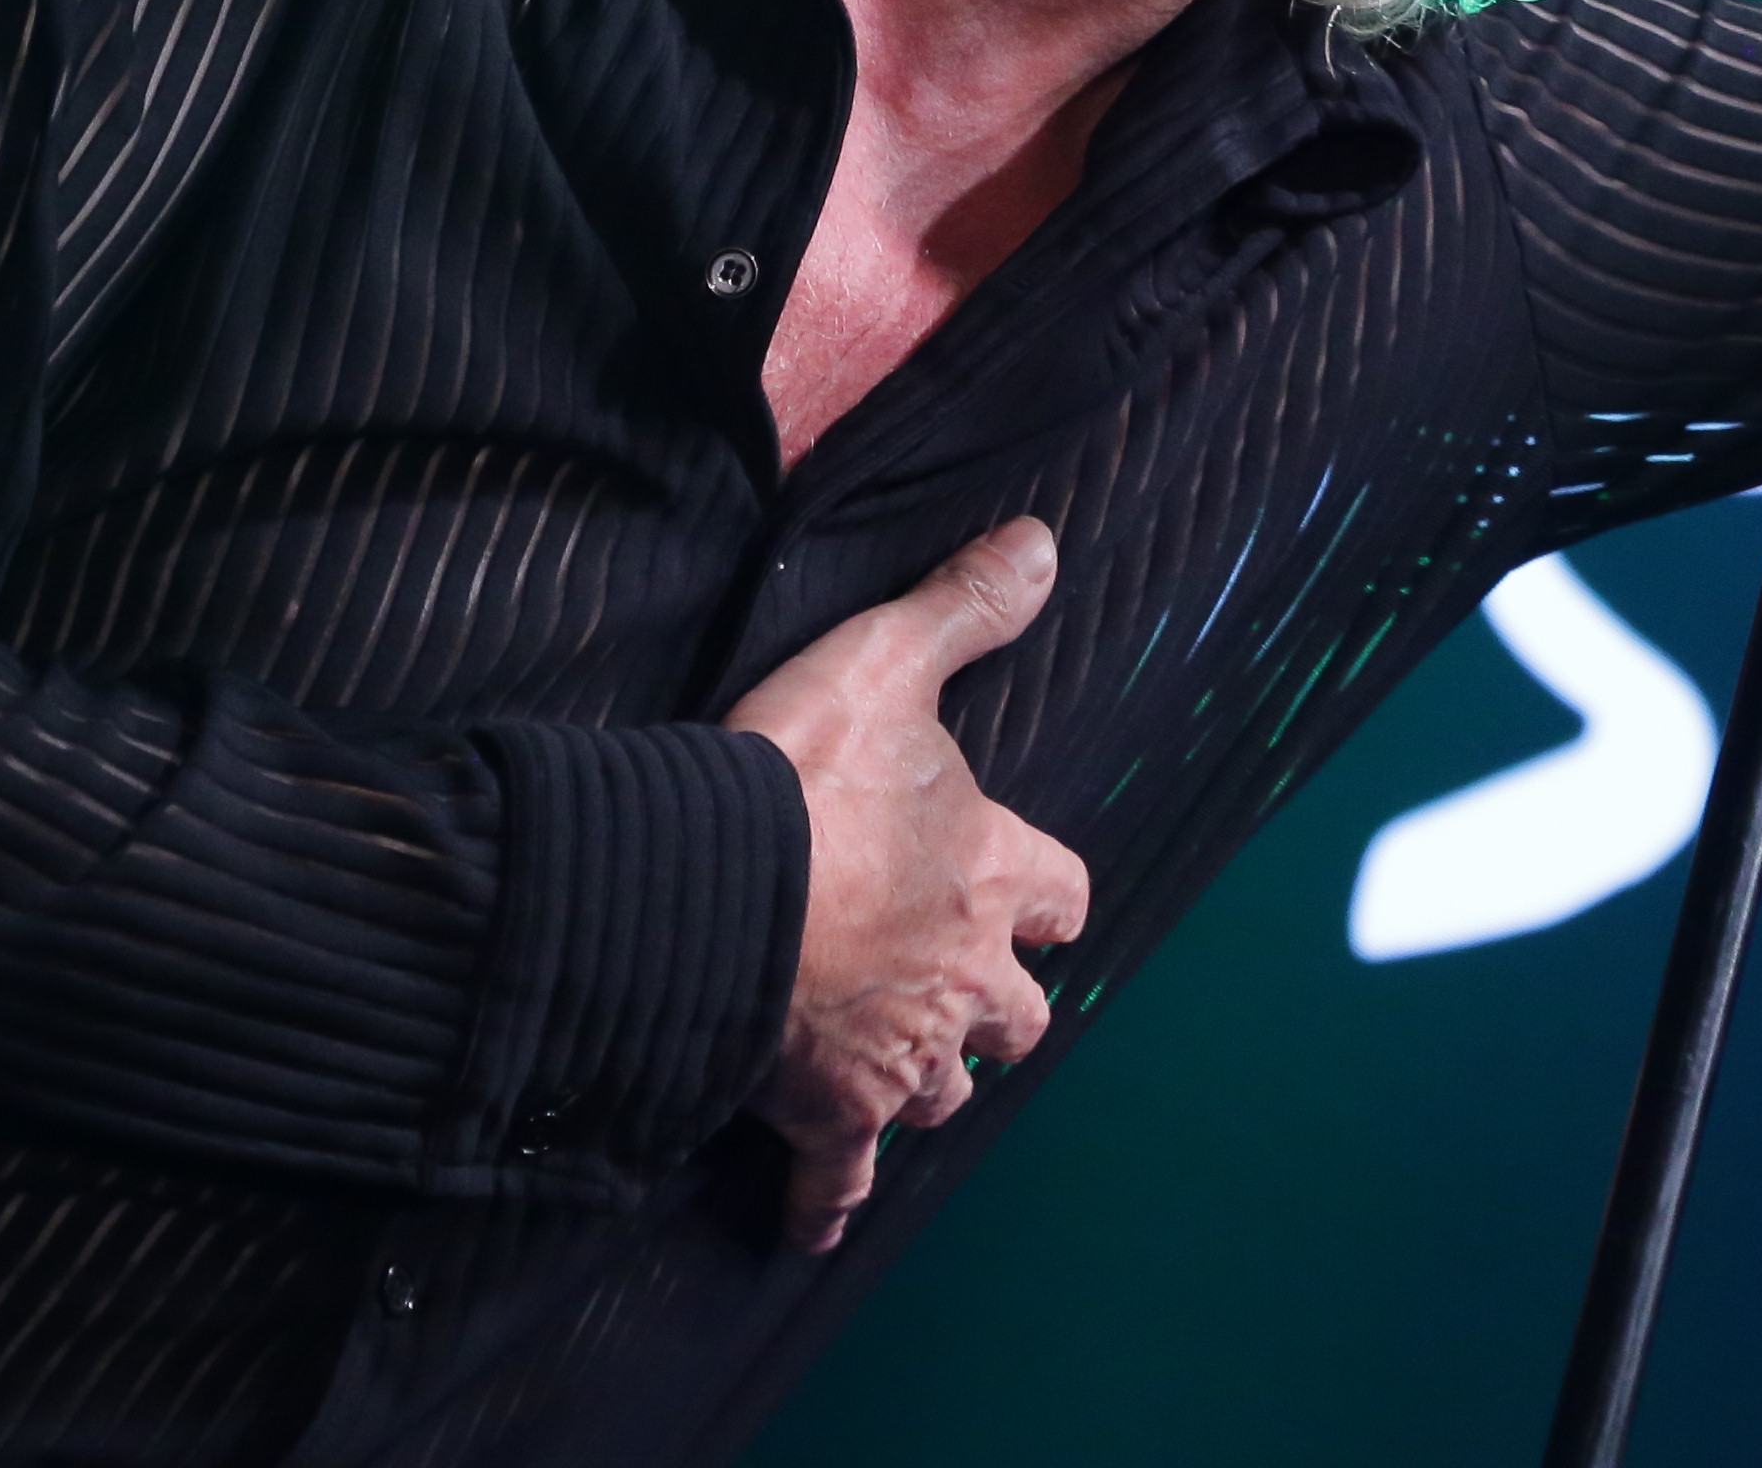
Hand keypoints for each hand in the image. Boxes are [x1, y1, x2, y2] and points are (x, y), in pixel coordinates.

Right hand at [723, 515, 1093, 1251]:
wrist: (698, 890)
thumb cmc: (799, 774)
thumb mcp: (887, 660)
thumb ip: (966, 606)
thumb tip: (1043, 540)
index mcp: (991, 873)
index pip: (1063, 896)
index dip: (1046, 897)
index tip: (1033, 899)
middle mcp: (961, 975)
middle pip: (1019, 1015)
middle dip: (1001, 1008)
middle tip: (972, 995)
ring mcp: (895, 1051)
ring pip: (944, 1093)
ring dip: (932, 1085)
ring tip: (908, 1080)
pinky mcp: (822, 1112)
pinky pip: (837, 1176)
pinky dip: (828, 1199)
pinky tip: (819, 1221)